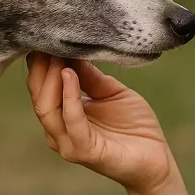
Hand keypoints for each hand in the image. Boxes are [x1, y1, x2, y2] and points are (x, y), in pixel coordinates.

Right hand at [26, 52, 176, 194]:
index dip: (42, 61)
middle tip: (48, 40)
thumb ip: (90, 76)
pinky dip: (68, 96)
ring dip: (51, 78)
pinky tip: (70, 74)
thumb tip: (71, 50)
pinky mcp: (83, 151)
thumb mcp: (111, 92)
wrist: (156, 160)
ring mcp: (68, 142)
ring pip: (46, 108)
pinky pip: (70, 121)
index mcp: (63, 115)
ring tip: (58, 55)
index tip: (47, 34)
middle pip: (38, 95)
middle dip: (42, 66)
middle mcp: (58, 130)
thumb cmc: (134, 126)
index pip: (41, 85)